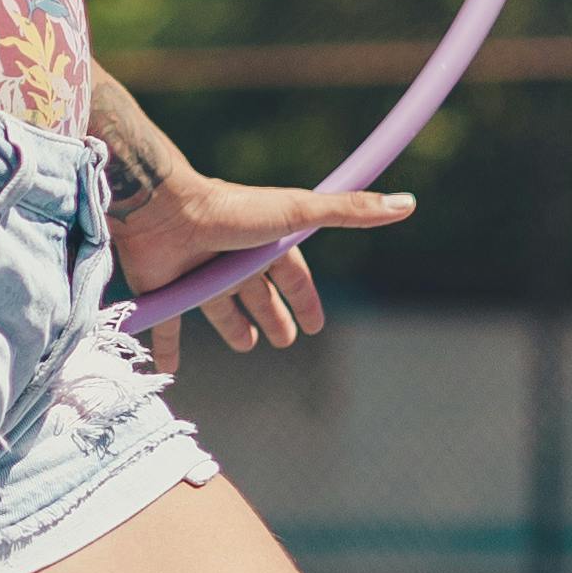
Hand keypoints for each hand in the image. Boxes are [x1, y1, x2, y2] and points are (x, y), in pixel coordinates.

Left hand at [102, 161, 415, 369]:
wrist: (163, 208)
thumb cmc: (233, 212)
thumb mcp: (298, 214)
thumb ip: (349, 211)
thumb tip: (408, 203)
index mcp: (262, 244)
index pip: (289, 275)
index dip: (304, 298)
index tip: (317, 325)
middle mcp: (230, 259)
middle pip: (256, 294)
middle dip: (273, 315)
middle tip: (285, 342)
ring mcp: (197, 275)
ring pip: (219, 308)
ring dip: (232, 327)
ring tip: (246, 346)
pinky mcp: (166, 291)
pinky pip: (167, 327)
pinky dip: (168, 348)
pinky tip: (171, 369)